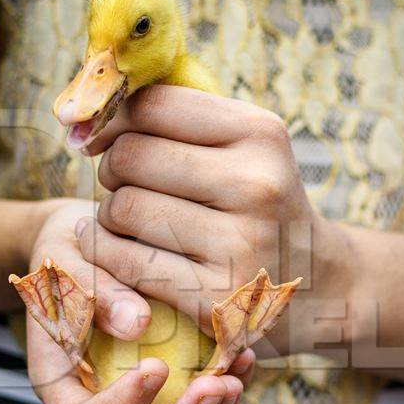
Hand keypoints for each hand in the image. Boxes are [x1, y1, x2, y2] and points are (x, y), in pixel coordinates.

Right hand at [25, 200, 255, 403]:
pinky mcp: (175, 399)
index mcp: (63, 392)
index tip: (155, 367)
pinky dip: (229, 399)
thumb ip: (96, 294)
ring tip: (236, 378)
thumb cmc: (68, 258)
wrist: (87, 251)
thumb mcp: (69, 265)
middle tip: (214, 387)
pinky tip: (245, 358)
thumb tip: (137, 323)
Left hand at [77, 86, 327, 340]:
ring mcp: (240, 244)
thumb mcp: (246, 149)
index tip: (99, 138)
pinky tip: (110, 246)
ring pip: (123, 209)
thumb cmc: (259, 206)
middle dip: (110, 170)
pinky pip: (127, 261)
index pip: (153, 106)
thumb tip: (81, 112)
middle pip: (130, 157)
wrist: (322, 286)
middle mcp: (257, 184)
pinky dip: (105, 252)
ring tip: (123, 220)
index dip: (110, 120)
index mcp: (261, 134)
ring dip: (107, 215)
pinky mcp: (216, 296)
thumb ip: (178, 121)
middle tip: (121, 185)